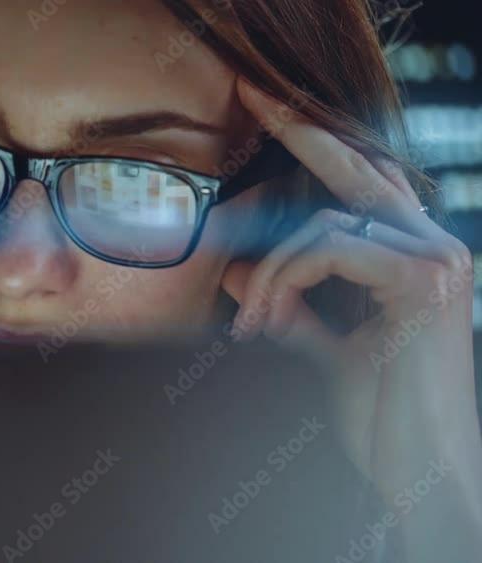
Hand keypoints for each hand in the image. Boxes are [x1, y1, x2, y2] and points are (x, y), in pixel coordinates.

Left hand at [221, 78, 481, 559]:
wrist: (422, 476)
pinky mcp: (423, 282)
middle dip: (299, 128)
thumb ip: (292, 307)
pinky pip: (329, 250)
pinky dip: (282, 281)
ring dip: (267, 271)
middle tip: (247, 91)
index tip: (268, 105)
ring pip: (323, 224)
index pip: (363, 182)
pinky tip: (263, 322)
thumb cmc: (385, 420)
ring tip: (247, 324)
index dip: (319, 140)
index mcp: (413, 259)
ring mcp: (435, 261)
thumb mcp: (328, 351)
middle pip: (357, 167)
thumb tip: (237, 270)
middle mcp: (432, 247)